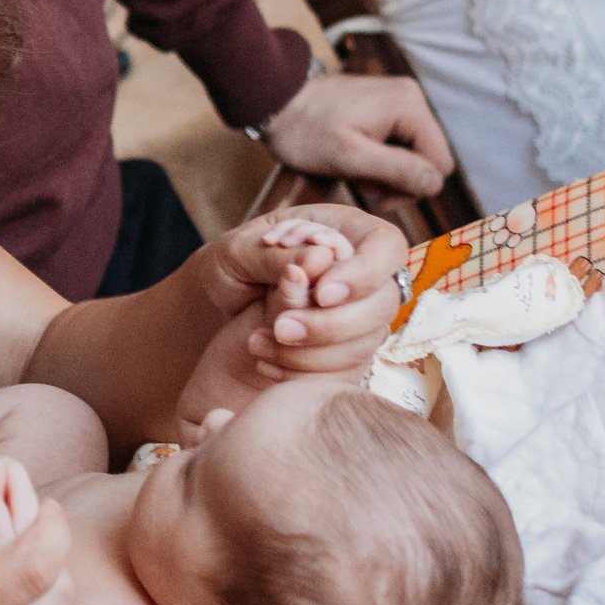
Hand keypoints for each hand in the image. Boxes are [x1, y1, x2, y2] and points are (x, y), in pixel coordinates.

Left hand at [172, 211, 403, 437]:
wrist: (217, 301)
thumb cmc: (233, 262)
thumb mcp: (241, 249)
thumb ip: (278, 254)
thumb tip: (321, 258)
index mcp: (346, 230)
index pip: (386, 246)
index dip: (363, 274)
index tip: (320, 295)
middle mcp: (362, 274)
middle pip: (384, 302)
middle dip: (334, 323)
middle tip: (282, 328)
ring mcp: (360, 316)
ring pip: (367, 342)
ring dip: (316, 352)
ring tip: (260, 343)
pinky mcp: (346, 352)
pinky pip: (344, 372)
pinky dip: (304, 373)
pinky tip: (266, 364)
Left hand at [260, 72, 452, 197]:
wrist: (275, 101)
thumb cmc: (305, 130)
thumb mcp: (349, 156)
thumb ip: (397, 169)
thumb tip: (436, 183)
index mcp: (410, 106)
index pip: (440, 166)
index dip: (411, 189)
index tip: (372, 191)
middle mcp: (412, 100)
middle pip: (428, 163)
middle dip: (396, 183)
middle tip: (359, 184)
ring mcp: (399, 104)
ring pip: (413, 159)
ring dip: (385, 175)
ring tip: (352, 172)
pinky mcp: (386, 111)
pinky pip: (398, 148)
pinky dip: (379, 162)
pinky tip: (353, 162)